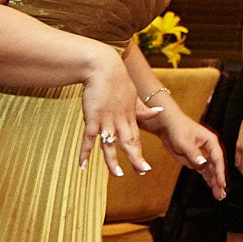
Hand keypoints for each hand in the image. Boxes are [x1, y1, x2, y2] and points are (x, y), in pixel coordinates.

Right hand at [79, 54, 156, 177]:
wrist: (103, 67)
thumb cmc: (117, 81)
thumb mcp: (133, 95)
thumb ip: (143, 108)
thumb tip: (159, 111)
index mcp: (130, 116)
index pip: (136, 138)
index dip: (139, 153)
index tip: (144, 168)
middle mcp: (120, 120)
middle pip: (128, 143)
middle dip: (135, 158)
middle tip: (142, 172)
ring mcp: (106, 120)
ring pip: (111, 144)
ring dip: (113, 160)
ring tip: (117, 174)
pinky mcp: (92, 117)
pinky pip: (88, 139)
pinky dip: (84, 152)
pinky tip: (82, 166)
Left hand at [146, 105, 227, 200]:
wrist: (168, 126)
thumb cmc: (178, 129)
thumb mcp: (184, 142)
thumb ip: (194, 154)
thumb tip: (204, 164)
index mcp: (211, 142)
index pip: (218, 159)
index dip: (220, 172)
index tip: (221, 183)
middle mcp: (209, 149)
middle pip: (216, 167)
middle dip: (219, 181)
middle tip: (221, 195)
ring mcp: (203, 155)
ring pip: (211, 171)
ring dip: (215, 182)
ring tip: (219, 195)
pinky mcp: (195, 160)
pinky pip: (204, 171)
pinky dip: (208, 179)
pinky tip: (212, 187)